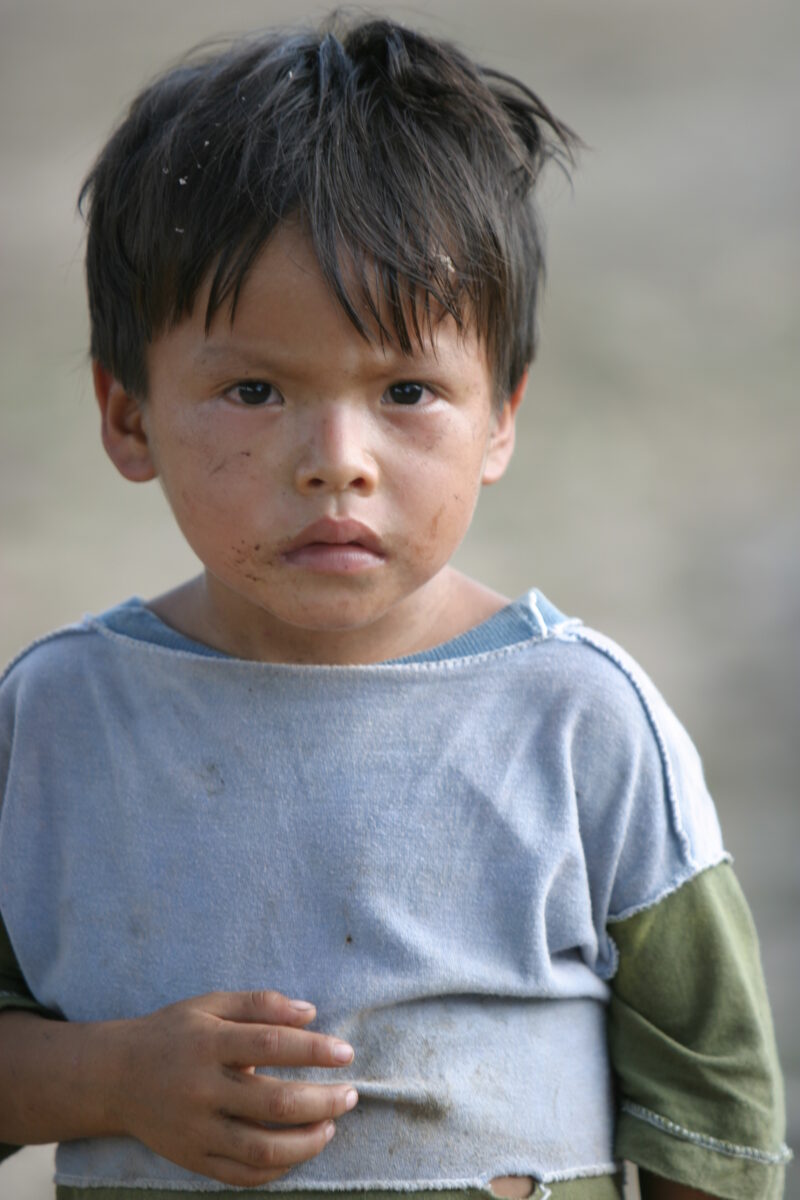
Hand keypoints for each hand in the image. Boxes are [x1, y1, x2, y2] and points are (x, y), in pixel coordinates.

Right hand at [113, 989, 357, 1187]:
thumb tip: (311, 1012)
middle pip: (274, 1102)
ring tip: (331, 1126)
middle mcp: (201, 1088)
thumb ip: (261, 1004)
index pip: (271, 1045)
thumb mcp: (211, 1004)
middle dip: (323, 1101)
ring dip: (307, 1142)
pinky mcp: (192, 1159)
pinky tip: (299, 1150)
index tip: (345, 1053)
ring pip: (261, 1148)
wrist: (114, 1076)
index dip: (314, 1050)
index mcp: (208, 1043)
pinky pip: (242, 1175)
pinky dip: (277, 1168)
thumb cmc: (173, 1033)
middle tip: (350, 1095)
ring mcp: (196, 1129)